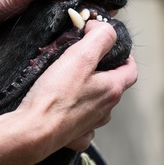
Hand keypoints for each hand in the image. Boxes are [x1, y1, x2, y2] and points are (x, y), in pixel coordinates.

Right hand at [0, 20, 136, 164]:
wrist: (32, 131)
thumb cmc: (55, 95)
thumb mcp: (80, 56)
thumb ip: (99, 37)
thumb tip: (103, 28)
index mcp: (112, 89)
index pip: (130, 70)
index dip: (126, 56)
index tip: (114, 47)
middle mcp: (106, 109)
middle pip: (113, 86)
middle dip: (103, 71)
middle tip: (85, 59)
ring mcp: (90, 125)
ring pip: (98, 104)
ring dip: (90, 92)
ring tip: (72, 81)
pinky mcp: (74, 136)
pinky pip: (82, 124)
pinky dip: (78, 114)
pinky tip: (65, 107)